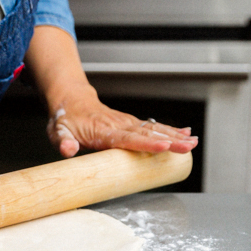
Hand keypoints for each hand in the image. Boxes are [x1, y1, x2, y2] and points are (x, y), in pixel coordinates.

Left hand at [46, 83, 197, 157]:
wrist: (71, 99)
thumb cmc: (64, 119)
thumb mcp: (57, 131)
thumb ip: (63, 141)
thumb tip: (67, 150)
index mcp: (102, 130)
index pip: (127, 138)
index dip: (145, 143)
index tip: (163, 147)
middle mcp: (118, 125)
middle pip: (147, 133)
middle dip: (170, 140)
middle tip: (189, 146)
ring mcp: (126, 123)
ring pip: (153, 129)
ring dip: (175, 135)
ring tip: (193, 142)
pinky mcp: (130, 123)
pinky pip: (152, 127)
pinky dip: (170, 130)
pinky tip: (185, 134)